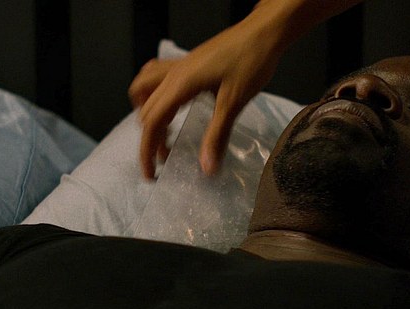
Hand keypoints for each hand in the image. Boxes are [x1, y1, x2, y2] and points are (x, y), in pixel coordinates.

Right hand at [128, 9, 285, 178]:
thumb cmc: (251, 62)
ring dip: (148, 114)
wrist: (263, 32)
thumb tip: (207, 168)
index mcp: (180, 84)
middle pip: (147, 110)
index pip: (152, 122)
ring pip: (146, 90)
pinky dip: (157, 96)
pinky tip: (174, 107)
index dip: (147, 151)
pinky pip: (158, 79)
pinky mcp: (188, 64)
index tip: (150, 174)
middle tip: (165, 161)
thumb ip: (217, 135)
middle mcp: (173, 74)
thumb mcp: (234, 102)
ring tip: (164, 133)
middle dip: (150, 139)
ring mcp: (178, 66)